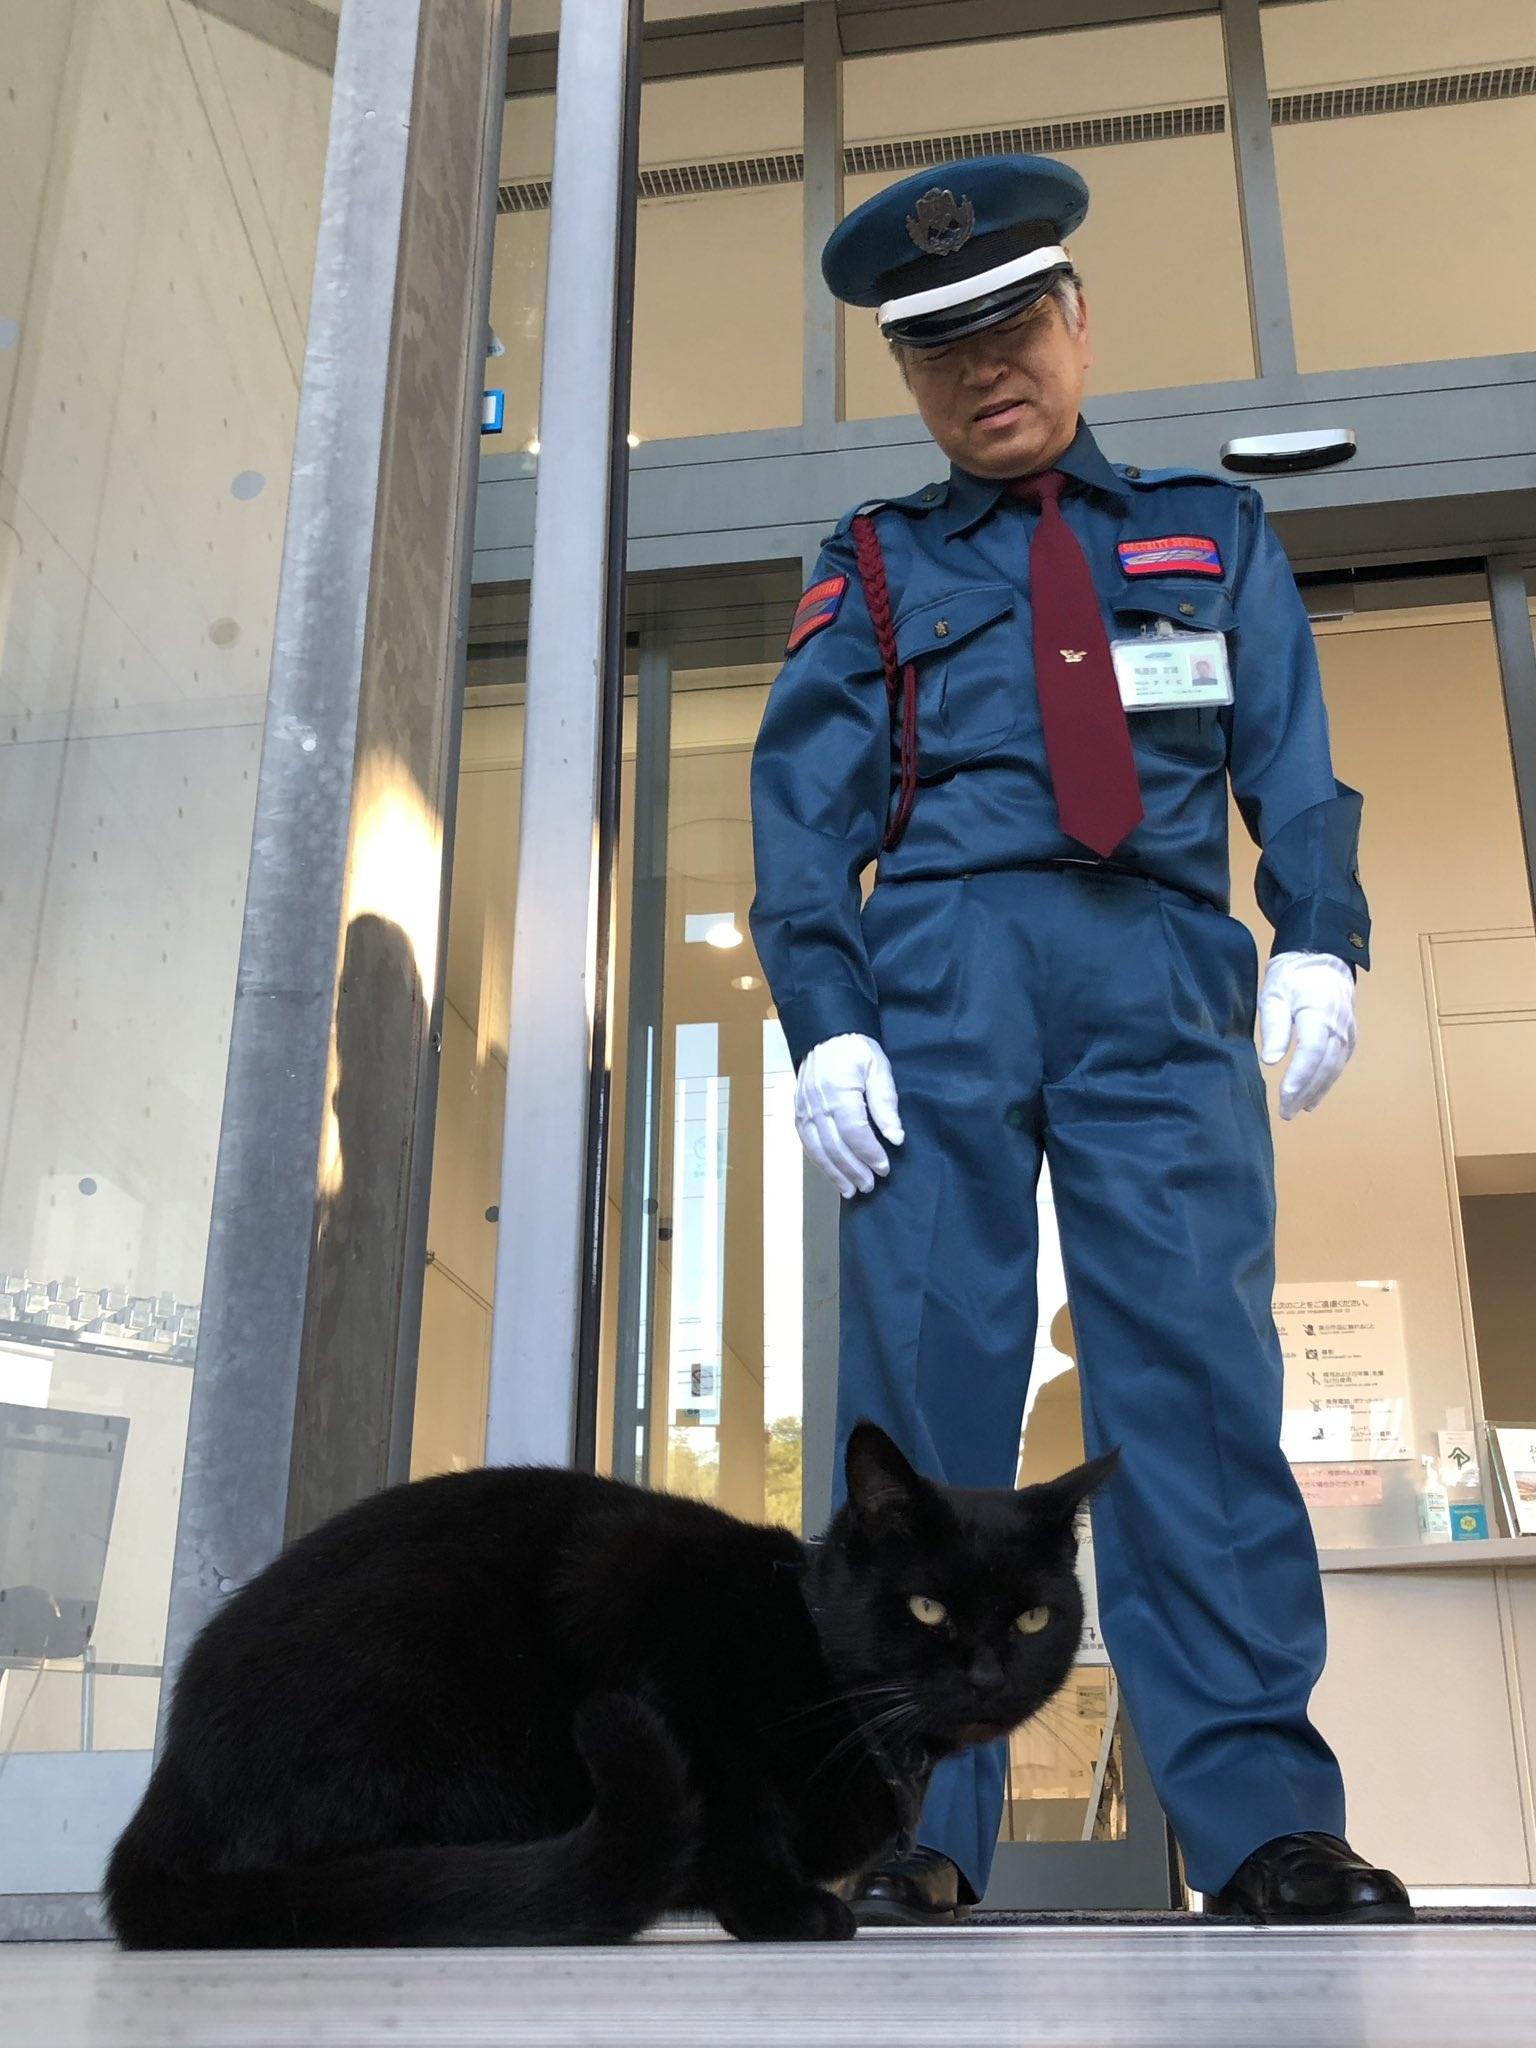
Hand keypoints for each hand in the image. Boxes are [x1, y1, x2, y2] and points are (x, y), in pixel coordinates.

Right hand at [795, 1033, 903, 1197]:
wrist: (825, 1034)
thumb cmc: (855, 1050)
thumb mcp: (878, 1068)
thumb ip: (886, 1104)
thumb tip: (895, 1137)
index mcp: (839, 1092)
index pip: (855, 1132)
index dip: (870, 1154)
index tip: (884, 1168)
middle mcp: (817, 1105)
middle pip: (835, 1146)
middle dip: (853, 1170)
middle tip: (869, 1186)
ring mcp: (804, 1110)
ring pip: (817, 1149)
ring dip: (834, 1173)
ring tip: (850, 1190)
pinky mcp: (798, 1113)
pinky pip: (807, 1143)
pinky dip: (819, 1161)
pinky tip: (832, 1173)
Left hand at [1258, 951, 1357, 1119]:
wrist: (1324, 956)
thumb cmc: (1293, 974)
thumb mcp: (1274, 993)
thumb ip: (1273, 1026)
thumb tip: (1270, 1060)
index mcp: (1319, 1014)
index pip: (1311, 1054)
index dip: (1298, 1079)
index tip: (1285, 1098)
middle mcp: (1339, 1027)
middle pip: (1324, 1066)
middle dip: (1306, 1091)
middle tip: (1287, 1112)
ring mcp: (1348, 1031)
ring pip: (1335, 1067)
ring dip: (1318, 1090)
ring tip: (1300, 1108)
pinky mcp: (1350, 1034)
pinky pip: (1341, 1062)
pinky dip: (1329, 1080)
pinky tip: (1316, 1093)